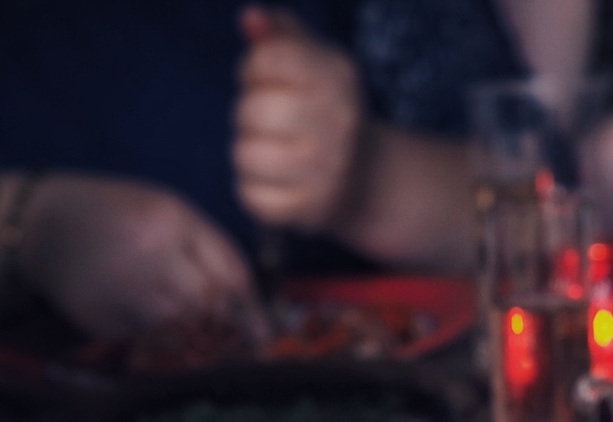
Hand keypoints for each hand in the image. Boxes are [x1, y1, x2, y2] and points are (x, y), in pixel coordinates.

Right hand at [16, 173, 265, 338]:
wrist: (43, 225)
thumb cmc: (118, 219)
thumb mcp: (167, 214)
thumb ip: (209, 253)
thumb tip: (252, 307)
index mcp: (173, 220)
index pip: (230, 274)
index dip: (251, 310)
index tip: (265, 336)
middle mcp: (151, 254)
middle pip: (210, 306)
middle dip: (229, 331)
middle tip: (241, 352)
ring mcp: (126, 289)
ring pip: (183, 329)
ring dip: (198, 342)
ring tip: (203, 347)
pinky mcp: (105, 318)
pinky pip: (148, 341)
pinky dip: (160, 344)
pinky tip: (157, 336)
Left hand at [233, 6, 363, 229]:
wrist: (367, 179)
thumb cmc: (326, 112)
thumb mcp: (315, 65)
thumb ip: (282, 36)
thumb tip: (250, 18)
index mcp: (338, 79)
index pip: (268, 59)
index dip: (252, 69)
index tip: (263, 81)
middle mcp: (338, 125)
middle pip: (252, 111)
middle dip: (247, 114)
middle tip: (265, 122)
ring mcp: (327, 172)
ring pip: (246, 156)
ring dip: (247, 153)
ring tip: (267, 151)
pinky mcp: (311, 211)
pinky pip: (251, 196)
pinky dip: (252, 190)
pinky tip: (271, 181)